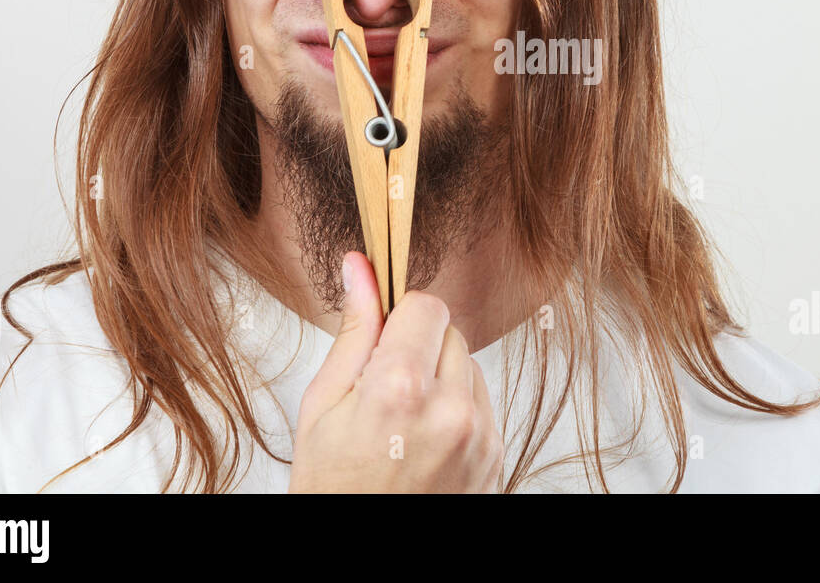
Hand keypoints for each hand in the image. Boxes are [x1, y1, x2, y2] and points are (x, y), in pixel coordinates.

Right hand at [289, 251, 502, 491]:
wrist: (364, 555)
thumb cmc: (332, 486)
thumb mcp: (323, 405)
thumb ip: (353, 330)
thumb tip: (360, 266)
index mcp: (399, 389)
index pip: (426, 305)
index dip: (400, 317)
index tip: (383, 338)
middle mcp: (450, 409)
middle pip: (450, 331)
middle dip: (419, 347)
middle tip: (384, 390)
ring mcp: (480, 435)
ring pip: (469, 365)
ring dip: (441, 378)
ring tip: (403, 422)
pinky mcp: (496, 454)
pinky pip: (481, 402)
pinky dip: (457, 409)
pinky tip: (423, 441)